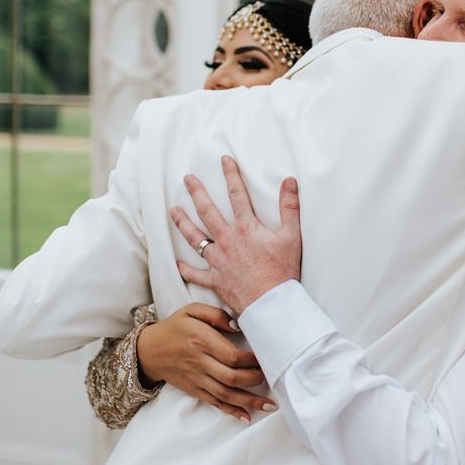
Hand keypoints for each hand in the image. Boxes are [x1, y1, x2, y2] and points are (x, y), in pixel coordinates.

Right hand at [136, 302, 275, 421]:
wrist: (149, 350)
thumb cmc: (175, 327)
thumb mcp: (192, 310)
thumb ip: (216, 315)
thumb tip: (238, 326)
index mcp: (201, 340)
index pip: (231, 356)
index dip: (251, 360)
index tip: (265, 357)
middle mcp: (199, 363)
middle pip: (231, 378)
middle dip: (254, 380)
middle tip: (272, 377)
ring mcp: (197, 379)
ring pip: (225, 395)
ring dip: (249, 402)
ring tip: (269, 406)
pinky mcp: (194, 390)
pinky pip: (215, 403)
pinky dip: (231, 411)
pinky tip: (247, 417)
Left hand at [171, 155, 301, 314]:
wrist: (271, 305)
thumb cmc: (283, 271)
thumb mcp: (291, 236)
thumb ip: (290, 207)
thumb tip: (289, 181)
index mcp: (246, 228)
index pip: (237, 195)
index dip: (231, 175)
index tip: (224, 159)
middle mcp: (227, 241)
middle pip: (208, 212)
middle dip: (197, 193)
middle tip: (187, 179)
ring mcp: (219, 261)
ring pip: (195, 238)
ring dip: (183, 223)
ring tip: (173, 211)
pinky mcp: (216, 280)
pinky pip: (196, 274)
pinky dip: (186, 269)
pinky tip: (178, 264)